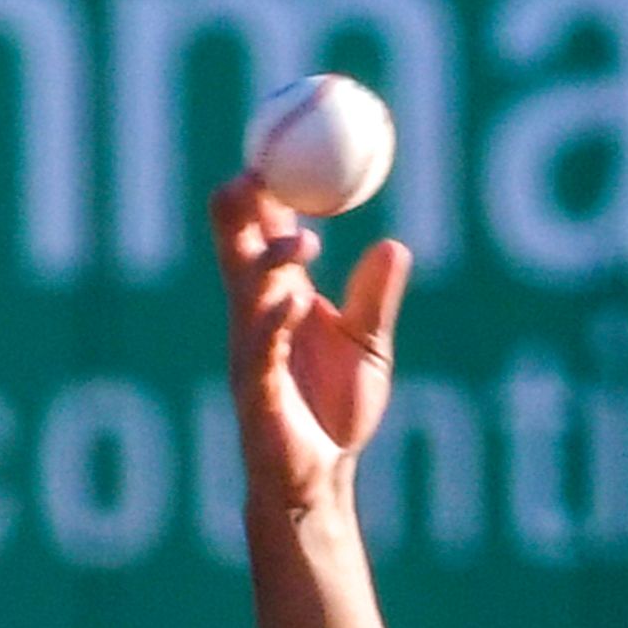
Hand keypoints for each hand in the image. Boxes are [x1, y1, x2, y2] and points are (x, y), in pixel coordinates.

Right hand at [211, 171, 409, 521]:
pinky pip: (260, 346)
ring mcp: (250, 349)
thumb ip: (375, 298)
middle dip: (240, 203)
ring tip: (308, 242)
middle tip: (264, 170)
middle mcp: (254, 313)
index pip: (256, 227)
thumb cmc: (336, 412)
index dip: (263, 186)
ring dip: (272, 258)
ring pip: (245, 286)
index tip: (282, 148)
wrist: (321, 479)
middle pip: (232, 242)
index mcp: (276, 295)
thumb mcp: (368, 345)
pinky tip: (293, 300)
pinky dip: (275, 318)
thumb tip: (395, 245)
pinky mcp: (256, 390)